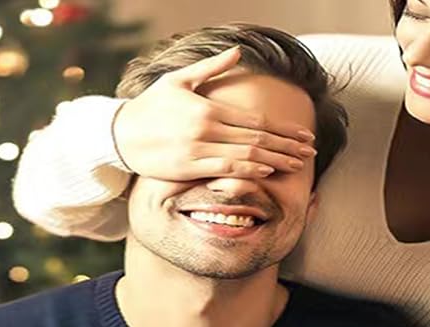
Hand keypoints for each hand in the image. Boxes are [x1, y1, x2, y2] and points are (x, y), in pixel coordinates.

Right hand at [112, 46, 315, 180]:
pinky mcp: (188, 168)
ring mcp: (198, 149)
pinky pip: (224, 169)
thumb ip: (211, 68)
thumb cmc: (150, 106)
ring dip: (274, 161)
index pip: (256, 120)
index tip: (303, 134)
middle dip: (287, 146)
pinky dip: (247, 171)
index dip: (284, 129)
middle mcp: (207, 128)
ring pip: (245, 156)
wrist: (120, 134)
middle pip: (257, 139)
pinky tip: (265, 172)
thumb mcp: (178, 80)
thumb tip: (237, 51)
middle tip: (310, 152)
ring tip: (296, 165)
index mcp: (209, 107)